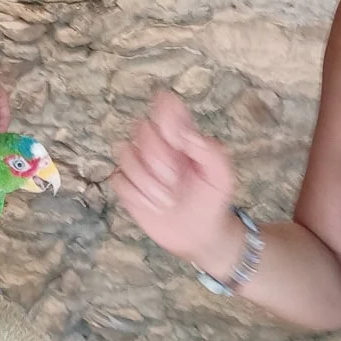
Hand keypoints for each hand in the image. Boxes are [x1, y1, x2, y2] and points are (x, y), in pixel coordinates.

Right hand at [111, 90, 236, 265]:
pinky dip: (136, 195)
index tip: (176, 140)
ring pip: (125, 153)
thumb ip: (209, 151)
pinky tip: (154, 206)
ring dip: (147, 181)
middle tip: (176, 179)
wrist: (200, 235)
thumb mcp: (222, 175)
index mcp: (182, 134)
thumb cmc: (213, 200)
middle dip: (157, 156)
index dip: (165, 115)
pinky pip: (118, 179)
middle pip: (141, 128)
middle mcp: (158, 144)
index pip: (166, 106)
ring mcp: (140, 164)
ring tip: (169, 200)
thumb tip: (185, 134)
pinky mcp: (128, 186)